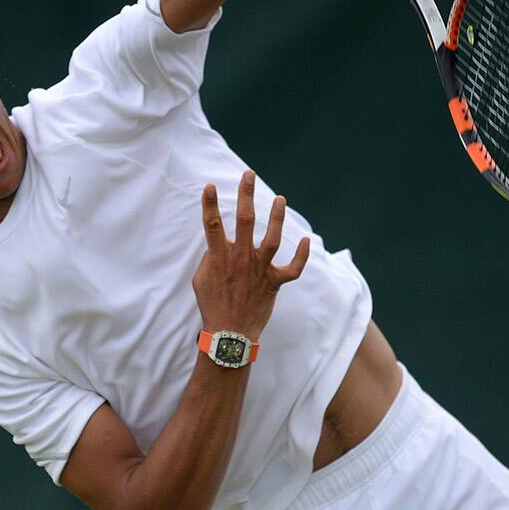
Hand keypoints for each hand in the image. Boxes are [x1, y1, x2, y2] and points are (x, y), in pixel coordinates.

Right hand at [191, 170, 310, 339]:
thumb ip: (209, 259)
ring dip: (278, 216)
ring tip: (280, 198)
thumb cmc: (213, 307)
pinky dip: (302, 255)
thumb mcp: (201, 281)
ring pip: (273, 237)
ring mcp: (259, 269)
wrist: (230, 334)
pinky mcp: (274, 283)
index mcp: (220, 257)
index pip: (212, 225)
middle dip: (247, 194)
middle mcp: (241, 258)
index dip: (210, 204)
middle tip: (249, 175)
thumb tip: (217, 246)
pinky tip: (307, 241)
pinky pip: (293, 268)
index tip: (210, 186)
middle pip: (245, 220)